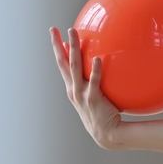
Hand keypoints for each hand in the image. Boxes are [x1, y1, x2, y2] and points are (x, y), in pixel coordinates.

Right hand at [50, 27, 122, 147]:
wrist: (108, 134)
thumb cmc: (105, 115)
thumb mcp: (96, 98)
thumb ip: (96, 84)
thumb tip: (105, 68)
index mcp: (72, 88)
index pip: (62, 65)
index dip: (57, 49)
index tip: (54, 34)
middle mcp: (73, 90)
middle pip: (62, 63)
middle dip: (57, 45)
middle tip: (54, 29)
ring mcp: (81, 94)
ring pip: (74, 68)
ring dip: (72, 49)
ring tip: (73, 33)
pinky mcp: (93, 98)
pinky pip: (95, 81)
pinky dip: (95, 70)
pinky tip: (98, 58)